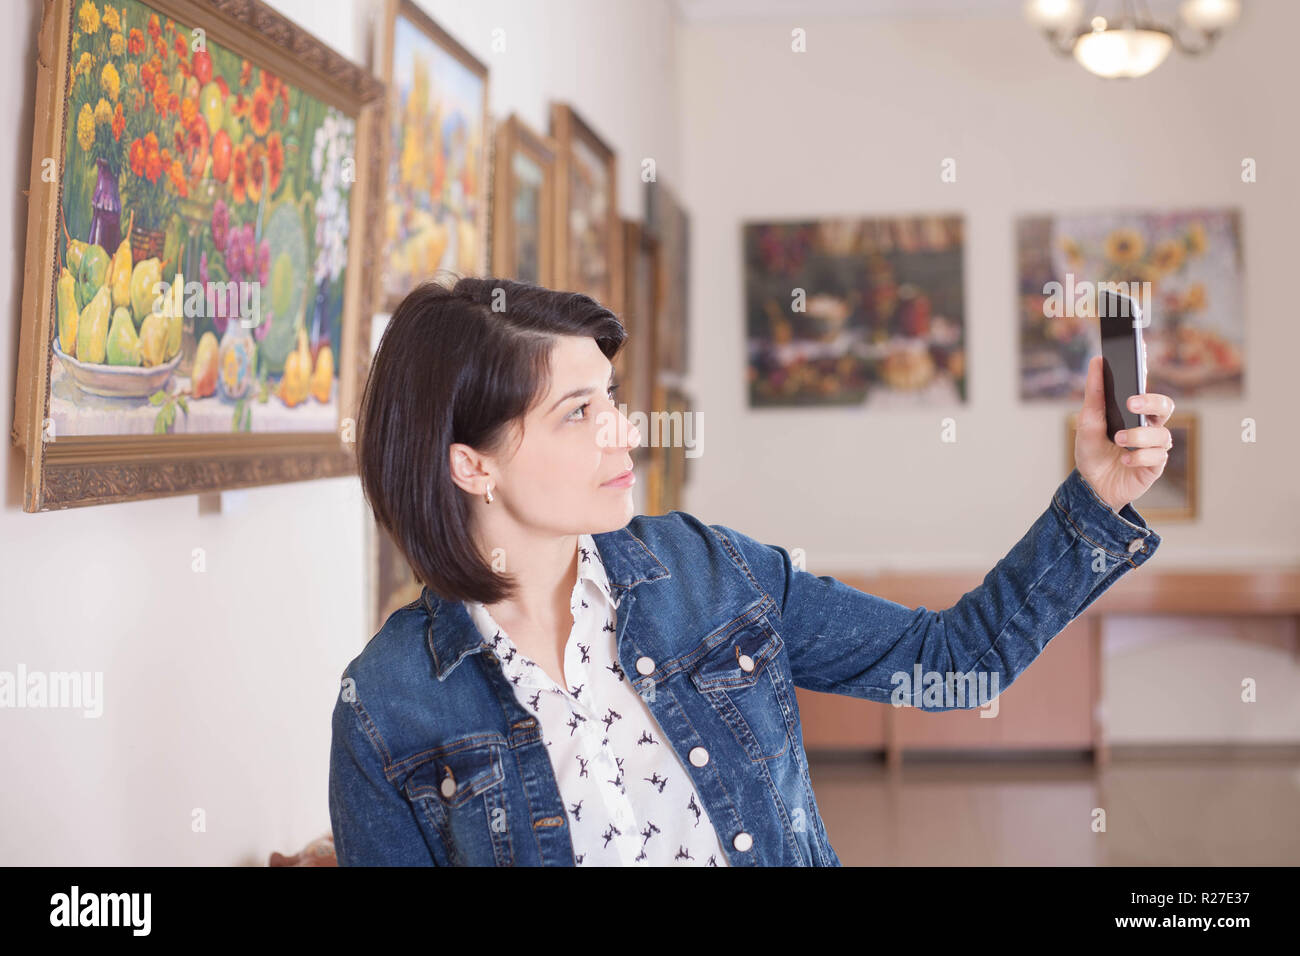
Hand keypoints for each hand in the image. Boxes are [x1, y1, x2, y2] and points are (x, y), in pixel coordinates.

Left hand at [1074, 355, 1174, 512]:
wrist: (1091, 487)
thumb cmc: (1092, 452)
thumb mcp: (1087, 423)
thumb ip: (1094, 395)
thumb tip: (1097, 361)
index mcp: (1132, 410)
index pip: (1143, 383)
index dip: (1144, 364)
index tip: (1139, 347)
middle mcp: (1148, 425)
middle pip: (1165, 405)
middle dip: (1151, 401)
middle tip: (1131, 403)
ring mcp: (1154, 445)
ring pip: (1162, 434)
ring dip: (1138, 435)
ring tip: (1118, 439)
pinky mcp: (1155, 465)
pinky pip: (1157, 457)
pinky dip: (1140, 457)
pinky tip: (1125, 459)